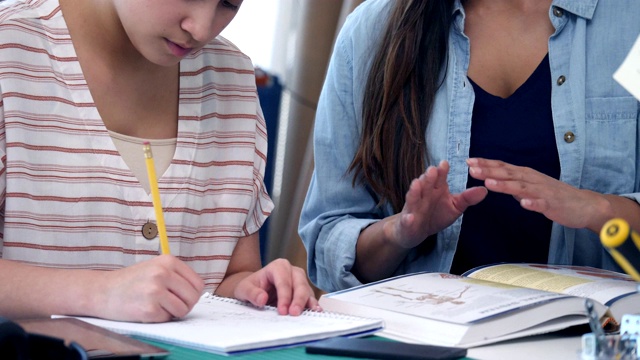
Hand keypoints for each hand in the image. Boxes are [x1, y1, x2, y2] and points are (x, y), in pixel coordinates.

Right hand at [97, 255, 203, 322]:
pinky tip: (147, 310)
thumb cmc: (131, 281)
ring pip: (183, 310)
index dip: (192, 294)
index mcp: (168, 261)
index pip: (198, 283)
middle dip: (185, 305)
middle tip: (171, 305)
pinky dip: (160, 318)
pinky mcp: (148, 309)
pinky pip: (167, 319)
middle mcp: (163, 273)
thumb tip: (198, 291)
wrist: (102, 291)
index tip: (182, 296)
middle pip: (193, 297)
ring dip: (173, 313)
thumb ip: (176, 275)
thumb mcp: (155, 268)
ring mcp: (155, 291)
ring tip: (158, 306)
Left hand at [232, 258, 319, 315]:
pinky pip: (310, 297)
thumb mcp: (244, 289)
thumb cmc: (250, 287)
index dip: (284, 296)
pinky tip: (316, 311)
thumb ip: (252, 293)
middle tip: (294, 313)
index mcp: (278, 266)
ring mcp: (300, 281)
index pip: (284, 281)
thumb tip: (262, 299)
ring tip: (309, 313)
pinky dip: (312, 304)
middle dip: (298, 299)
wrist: (254, 290)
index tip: (282, 311)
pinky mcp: (304, 291)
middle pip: (299, 284)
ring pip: (306, 290)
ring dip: (307, 303)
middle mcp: (292, 271)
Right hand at [388, 160, 487, 248]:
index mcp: (436, 189)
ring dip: (414, 191)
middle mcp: (423, 195)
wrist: (414, 231)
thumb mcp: (454, 207)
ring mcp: (414, 208)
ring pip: (413, 198)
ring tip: (416, 184)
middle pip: (425, 184)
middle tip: (432, 170)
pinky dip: (408, 219)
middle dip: (428, 177)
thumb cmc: (436, 215)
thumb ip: (467, 198)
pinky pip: (407, 220)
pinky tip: (410, 218)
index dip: (442, 171)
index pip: (439, 177)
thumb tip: (484, 189)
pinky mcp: (407, 222)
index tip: (445, 164)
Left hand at [466, 157, 609, 230]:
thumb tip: (492, 178)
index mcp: (525, 175)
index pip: (502, 167)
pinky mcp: (552, 204)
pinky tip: (523, 204)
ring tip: (489, 183)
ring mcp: (542, 191)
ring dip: (505, 185)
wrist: (583, 205)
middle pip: (508, 174)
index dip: (486, 164)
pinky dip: (532, 203)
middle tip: (471, 168)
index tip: (468, 161)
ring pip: (521, 187)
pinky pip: (541, 204)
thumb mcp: (529, 185)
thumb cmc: (553, 195)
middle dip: (489, 170)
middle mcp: (532, 180)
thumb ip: (512, 182)